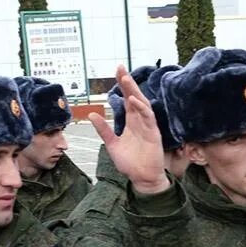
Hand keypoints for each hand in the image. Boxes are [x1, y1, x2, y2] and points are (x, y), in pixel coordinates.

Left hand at [89, 65, 170, 192]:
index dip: (123, 85)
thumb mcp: (112, 144)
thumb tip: (92, 114)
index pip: (127, 99)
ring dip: (134, 91)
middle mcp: (141, 121)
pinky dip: (141, 108)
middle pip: (135, 97)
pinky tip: (133, 100)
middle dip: (128, 82)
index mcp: (132, 122)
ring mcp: (148, 127)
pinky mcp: (153, 134)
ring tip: (126, 79)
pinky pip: (148, 118)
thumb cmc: (130, 163)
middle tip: (120, 68)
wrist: (142, 178)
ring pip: (142, 104)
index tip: (117, 71)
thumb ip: (104, 129)